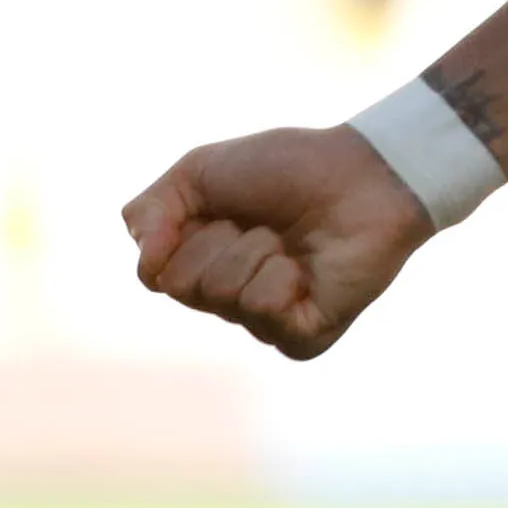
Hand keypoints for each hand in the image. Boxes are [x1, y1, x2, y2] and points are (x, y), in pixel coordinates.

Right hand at [122, 124, 434, 360]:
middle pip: (184, 287)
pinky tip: (308, 268)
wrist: (363, 172)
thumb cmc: (287, 168)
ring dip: (257, 250)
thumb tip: (145, 266)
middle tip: (262, 221)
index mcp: (202, 264)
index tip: (218, 206)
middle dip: (220, 237)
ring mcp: (264, 324)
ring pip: (223, 295)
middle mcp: (227, 300)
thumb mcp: (198, 172)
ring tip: (291, 240)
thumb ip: (150, 212)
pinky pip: (263, 312)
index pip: (155, 274)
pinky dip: (282, 277)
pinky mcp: (302, 338)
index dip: (179, 231)